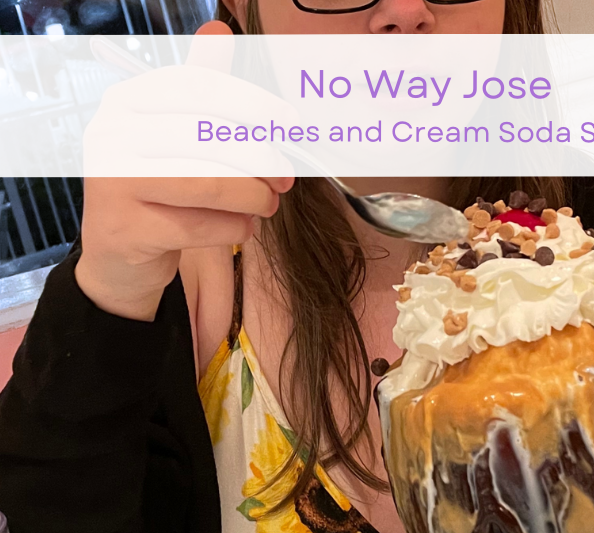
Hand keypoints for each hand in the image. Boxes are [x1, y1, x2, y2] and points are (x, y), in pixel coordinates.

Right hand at [77, 22, 294, 320]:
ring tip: (268, 205)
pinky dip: (235, 228)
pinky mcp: (127, 229)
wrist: (120, 254)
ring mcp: (113, 182)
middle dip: (261, 159)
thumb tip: (220, 28)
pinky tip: (244, 228)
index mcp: (127, 100)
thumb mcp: (175, 131)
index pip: (201, 89)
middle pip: (208, 137)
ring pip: (208, 184)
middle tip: (286, 180)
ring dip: (253, 197)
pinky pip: (199, 226)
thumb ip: (199, 85)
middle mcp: (112, 134)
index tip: (290, 126)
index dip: (254, 105)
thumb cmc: (159, 187)